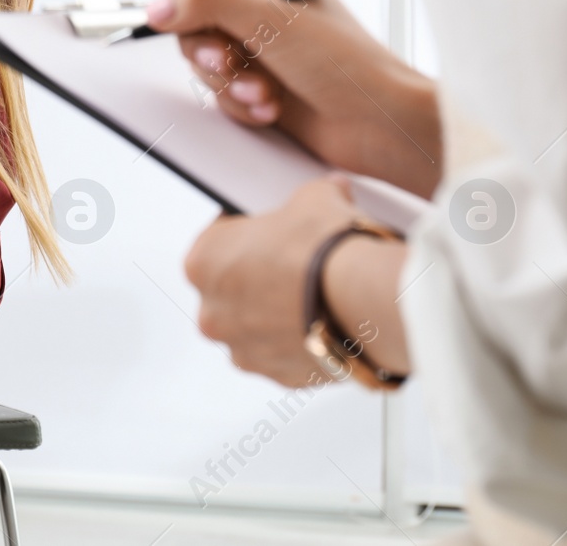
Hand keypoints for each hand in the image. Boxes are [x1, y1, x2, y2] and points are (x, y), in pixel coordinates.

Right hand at [148, 0, 442, 195]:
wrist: (382, 126)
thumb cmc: (347, 65)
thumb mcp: (271, 21)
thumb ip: (207, 4)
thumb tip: (157, 6)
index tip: (188, 15)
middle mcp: (264, 7)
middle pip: (195, 15)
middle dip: (208, 48)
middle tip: (228, 63)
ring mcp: (261, 48)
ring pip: (204, 58)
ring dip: (229, 83)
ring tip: (264, 93)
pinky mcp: (260, 85)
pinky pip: (221, 91)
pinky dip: (241, 104)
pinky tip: (271, 109)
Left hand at [183, 177, 360, 387]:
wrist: (364, 300)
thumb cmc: (325, 251)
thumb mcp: (315, 199)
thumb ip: (311, 195)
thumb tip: (329, 191)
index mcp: (202, 263)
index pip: (216, 241)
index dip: (247, 233)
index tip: (268, 232)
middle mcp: (212, 312)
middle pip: (230, 289)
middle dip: (258, 278)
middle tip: (294, 264)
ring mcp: (243, 349)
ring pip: (253, 327)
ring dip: (275, 315)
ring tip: (314, 297)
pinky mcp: (276, 376)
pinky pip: (282, 355)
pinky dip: (299, 342)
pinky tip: (325, 323)